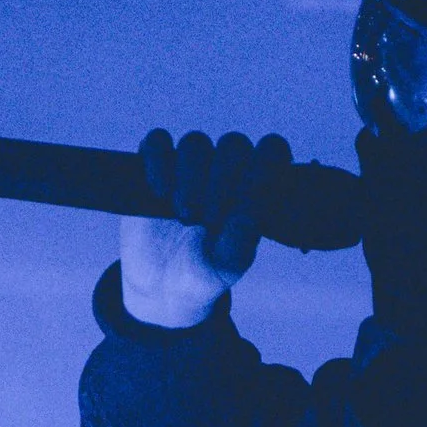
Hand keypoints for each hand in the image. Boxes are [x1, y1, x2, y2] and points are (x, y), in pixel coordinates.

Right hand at [118, 128, 287, 326]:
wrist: (161, 284)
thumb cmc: (204, 272)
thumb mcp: (225, 267)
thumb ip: (239, 243)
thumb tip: (246, 215)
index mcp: (255, 187)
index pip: (272, 150)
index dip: (266, 164)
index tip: (251, 196)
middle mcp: (225, 169)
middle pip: (233, 144)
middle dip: (223, 179)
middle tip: (209, 219)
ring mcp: (189, 164)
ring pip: (195, 142)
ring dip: (191, 176)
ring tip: (185, 216)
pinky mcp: (154, 164)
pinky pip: (157, 142)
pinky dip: (159, 161)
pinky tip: (160, 192)